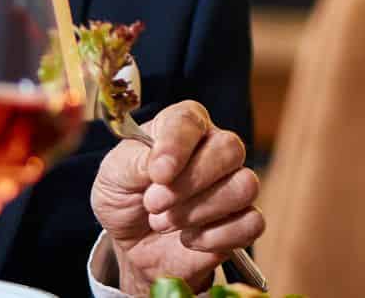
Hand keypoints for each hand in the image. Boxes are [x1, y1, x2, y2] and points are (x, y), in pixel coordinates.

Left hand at [91, 100, 264, 294]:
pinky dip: (214, 238)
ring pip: (244, 186)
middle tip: (153, 203)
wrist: (132, 244)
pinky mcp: (243, 220)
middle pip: (230, 149)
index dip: (176, 146)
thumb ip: (133, 162)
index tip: (158, 174)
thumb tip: (162, 166)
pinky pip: (251, 223)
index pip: (190, 120)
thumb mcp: (113, 174)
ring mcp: (233, 183)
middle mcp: (215, 148)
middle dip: (189, 183)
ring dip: (198, 212)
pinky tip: (188, 239)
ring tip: (165, 223)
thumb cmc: (125, 196)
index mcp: (182, 126)